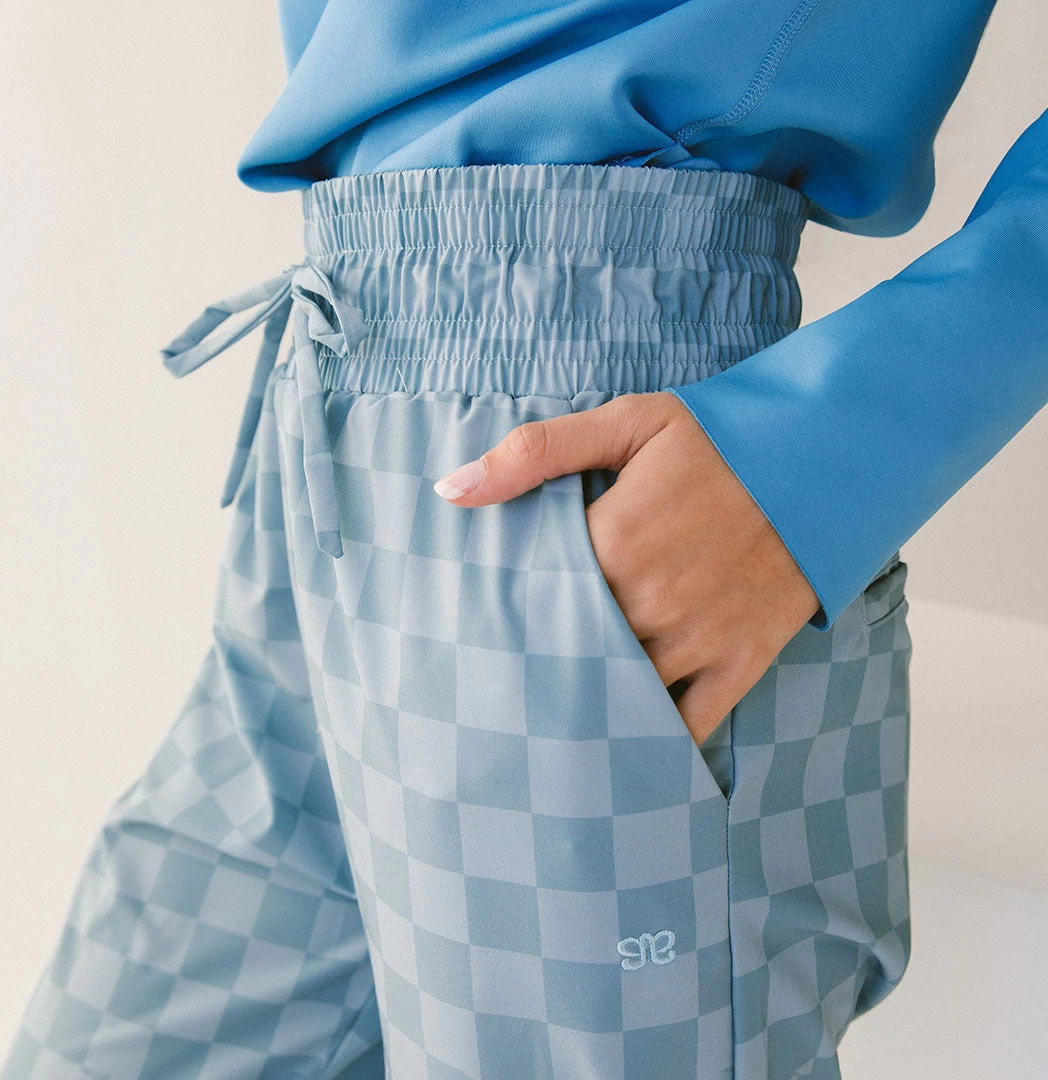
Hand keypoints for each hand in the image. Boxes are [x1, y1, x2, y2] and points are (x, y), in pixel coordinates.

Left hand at [432, 391, 822, 745]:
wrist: (829, 458)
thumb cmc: (722, 439)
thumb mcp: (628, 423)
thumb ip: (535, 453)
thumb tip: (451, 489)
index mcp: (614, 543)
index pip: (533, 597)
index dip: (505, 611)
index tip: (478, 624)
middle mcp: (649, 603)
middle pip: (568, 653)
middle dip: (534, 664)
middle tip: (493, 685)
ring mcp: (697, 641)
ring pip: (619, 696)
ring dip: (582, 708)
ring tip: (541, 725)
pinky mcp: (739, 664)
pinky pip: (686, 725)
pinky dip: (652, 744)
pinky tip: (619, 754)